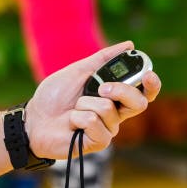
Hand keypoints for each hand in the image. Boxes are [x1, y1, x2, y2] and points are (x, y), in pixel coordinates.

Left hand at [23, 41, 161, 158]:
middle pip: (139, 103)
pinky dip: (77, 117)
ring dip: (85, 103)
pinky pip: (94, 123)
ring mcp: (108, 129)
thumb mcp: (79, 70)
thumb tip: (130, 45)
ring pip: (109, 109)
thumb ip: (104, 59)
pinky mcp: (97, 142)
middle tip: (101, 87)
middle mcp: (116, 113)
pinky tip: (71, 122)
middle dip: (121, 90)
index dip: (152, 84)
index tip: (148, 74)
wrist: (34, 118)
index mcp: (116, 95)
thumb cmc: (55, 95)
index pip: (144, 92)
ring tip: (74, 108)